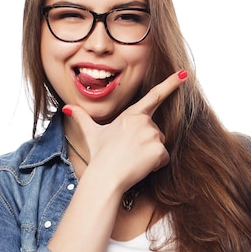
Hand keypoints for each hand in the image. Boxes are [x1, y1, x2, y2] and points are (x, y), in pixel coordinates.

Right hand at [63, 70, 186, 192]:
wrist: (105, 176)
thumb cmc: (99, 155)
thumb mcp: (90, 133)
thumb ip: (81, 117)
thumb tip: (66, 108)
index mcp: (131, 114)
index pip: (154, 96)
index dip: (171, 84)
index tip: (184, 75)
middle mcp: (144, 121)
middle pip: (155, 131)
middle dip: (146, 143)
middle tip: (129, 153)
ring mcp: (153, 135)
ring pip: (159, 145)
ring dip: (150, 154)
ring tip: (133, 160)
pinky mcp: (159, 150)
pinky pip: (163, 159)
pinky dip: (155, 165)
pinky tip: (140, 167)